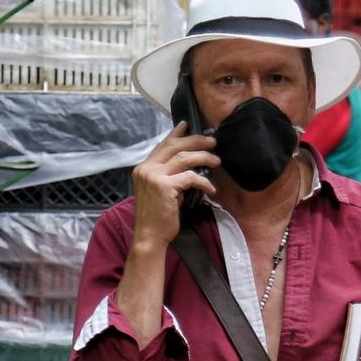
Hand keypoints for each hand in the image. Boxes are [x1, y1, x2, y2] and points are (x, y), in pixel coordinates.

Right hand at [131, 121, 221, 248]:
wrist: (150, 236)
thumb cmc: (158, 216)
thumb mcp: (160, 190)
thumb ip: (167, 174)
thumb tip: (187, 161)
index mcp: (143, 168)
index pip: (162, 145)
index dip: (176, 133)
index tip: (187, 123)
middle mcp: (146, 169)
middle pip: (175, 146)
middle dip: (196, 141)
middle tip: (212, 141)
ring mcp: (154, 177)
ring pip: (184, 158)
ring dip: (204, 157)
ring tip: (217, 161)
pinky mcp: (164, 187)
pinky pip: (190, 177)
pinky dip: (204, 181)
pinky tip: (211, 188)